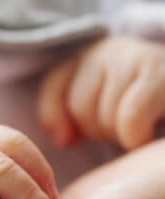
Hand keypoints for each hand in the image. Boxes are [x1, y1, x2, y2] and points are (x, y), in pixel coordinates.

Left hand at [39, 36, 164, 148]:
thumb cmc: (136, 113)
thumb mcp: (93, 112)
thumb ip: (63, 118)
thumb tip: (61, 138)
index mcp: (91, 55)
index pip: (55, 85)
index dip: (58, 116)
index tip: (71, 136)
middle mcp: (115, 49)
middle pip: (79, 106)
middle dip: (96, 128)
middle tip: (119, 128)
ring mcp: (142, 58)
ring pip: (105, 115)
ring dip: (118, 134)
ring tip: (136, 129)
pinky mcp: (162, 78)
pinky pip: (130, 118)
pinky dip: (134, 136)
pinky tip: (144, 139)